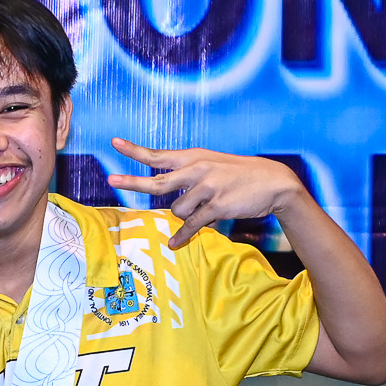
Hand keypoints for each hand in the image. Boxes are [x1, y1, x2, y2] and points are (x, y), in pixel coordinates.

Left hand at [106, 139, 305, 246]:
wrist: (274, 182)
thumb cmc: (239, 174)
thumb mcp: (212, 164)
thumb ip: (188, 174)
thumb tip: (167, 195)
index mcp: (194, 157)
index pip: (158, 155)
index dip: (135, 151)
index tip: (114, 142)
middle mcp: (198, 170)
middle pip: (157, 181)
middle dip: (132, 182)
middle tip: (111, 180)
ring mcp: (207, 188)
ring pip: (176, 210)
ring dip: (183, 216)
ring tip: (203, 208)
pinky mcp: (217, 206)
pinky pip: (192, 225)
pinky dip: (182, 236)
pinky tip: (174, 243)